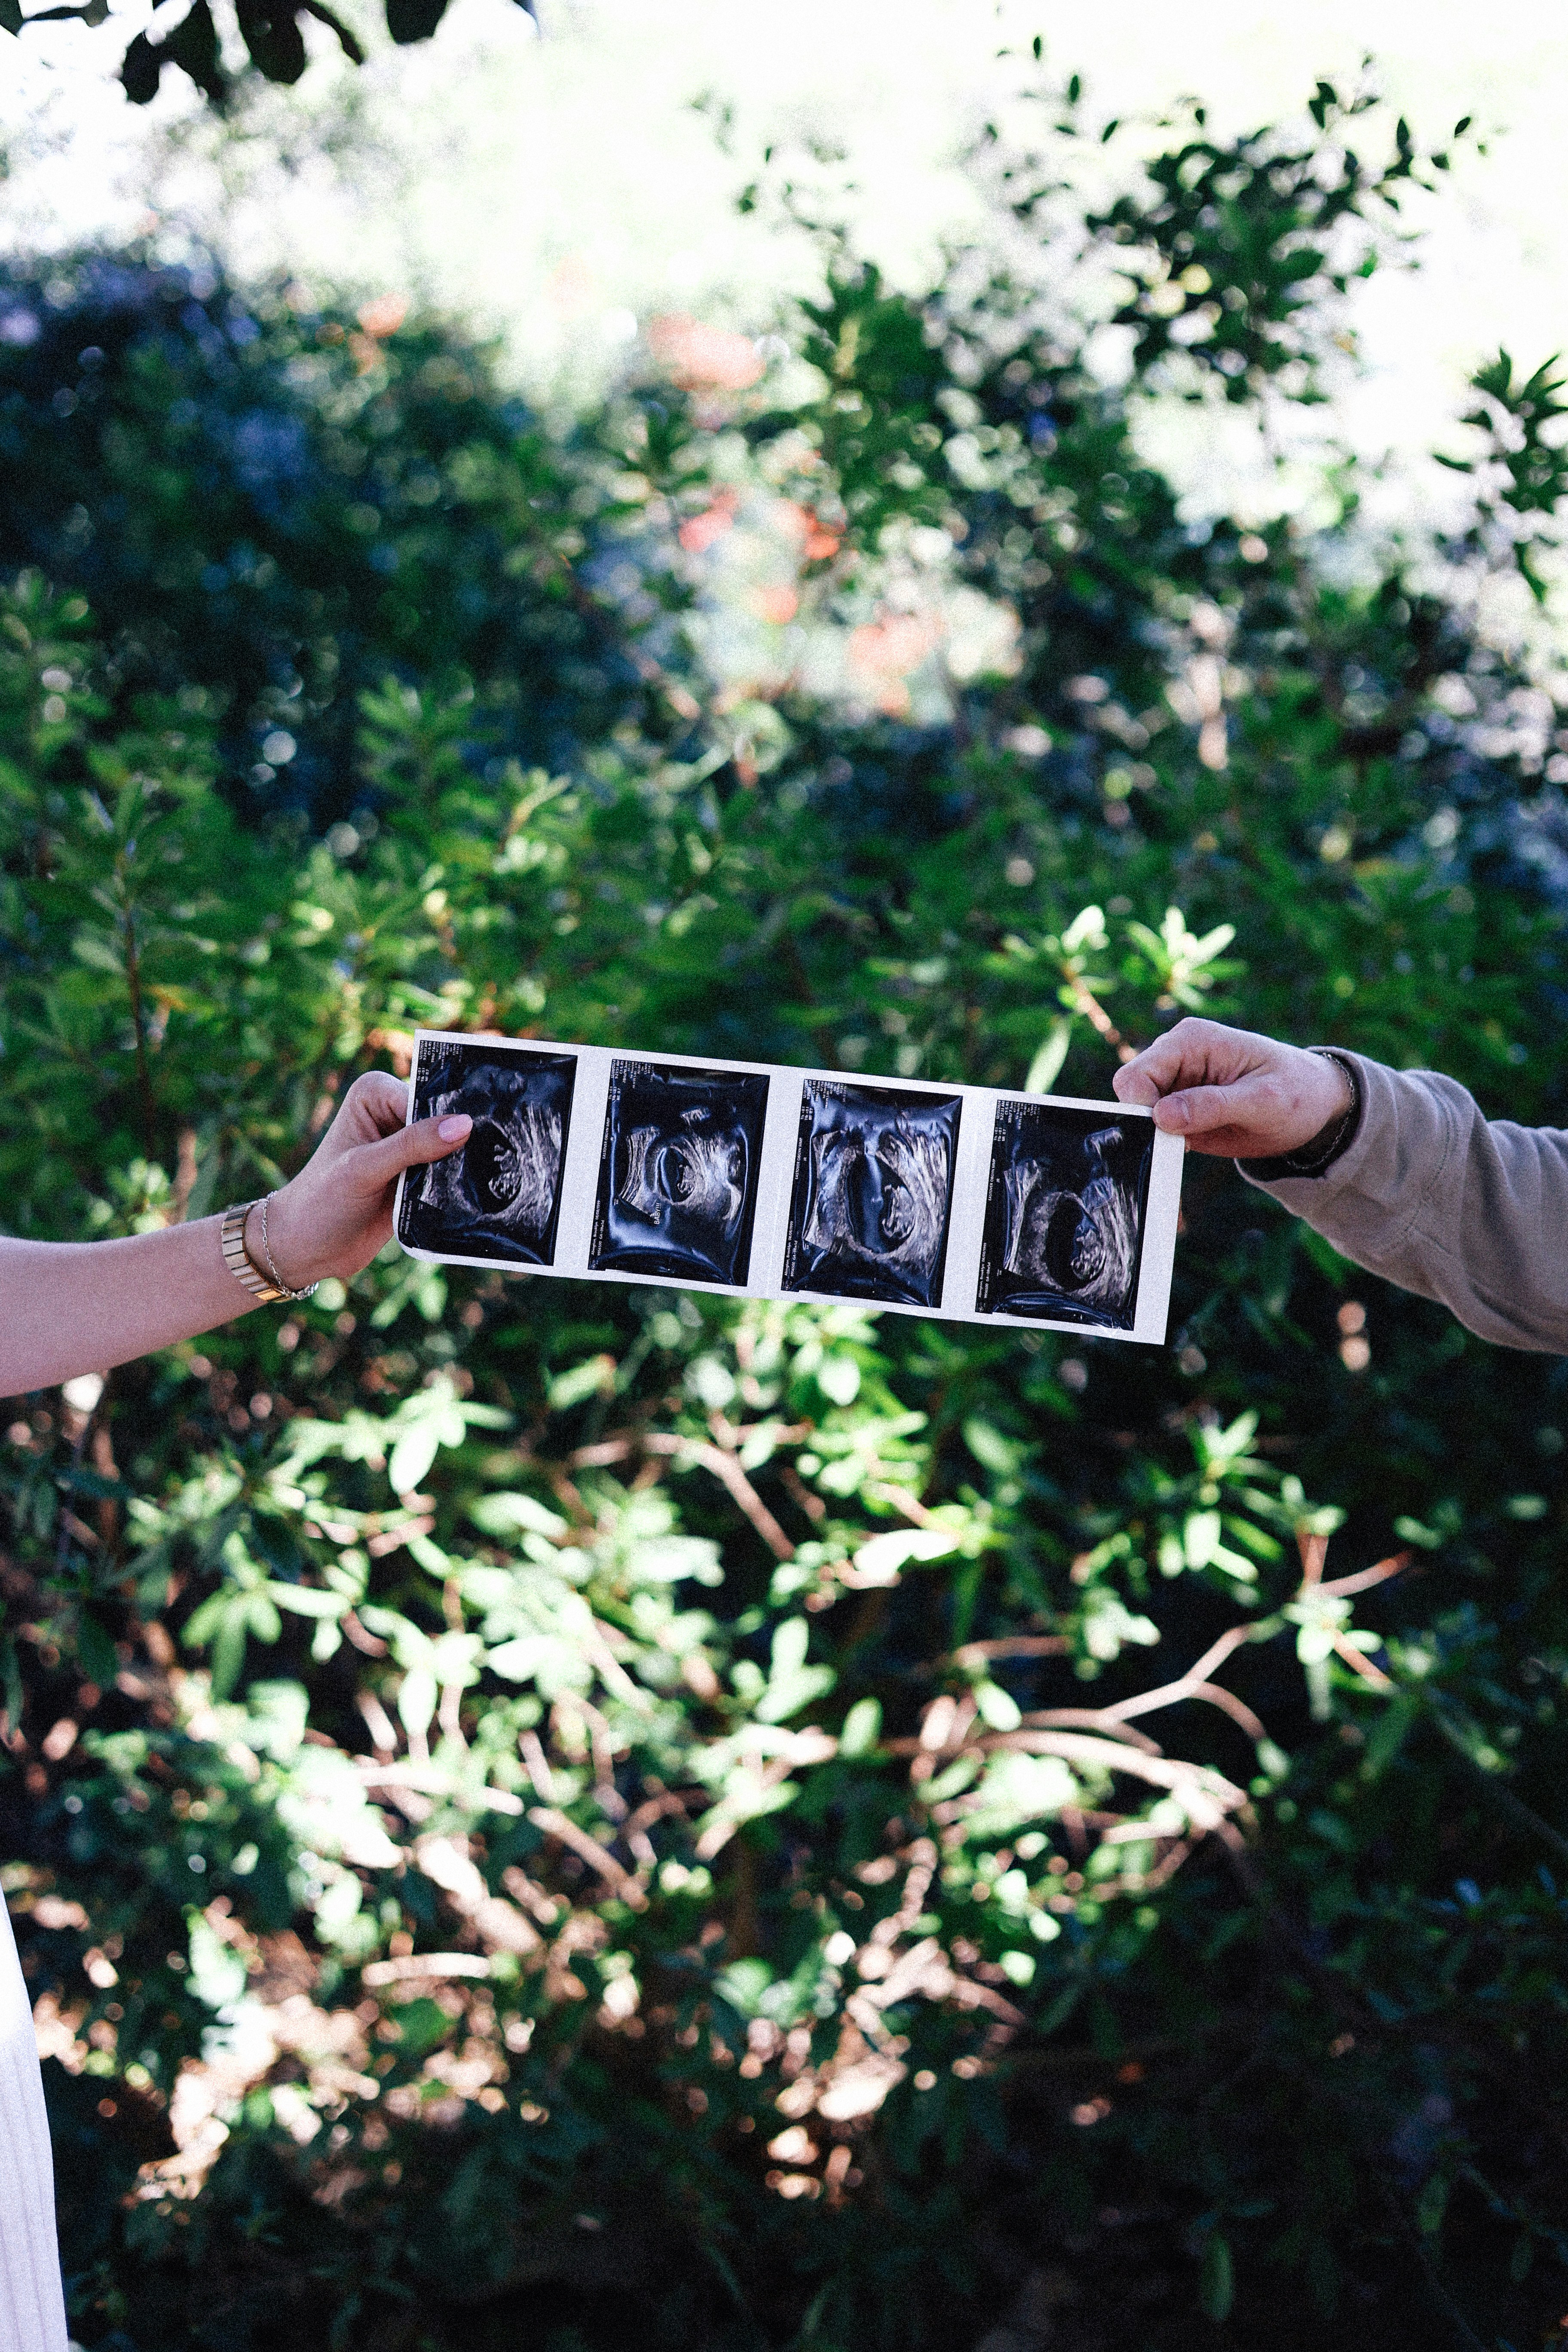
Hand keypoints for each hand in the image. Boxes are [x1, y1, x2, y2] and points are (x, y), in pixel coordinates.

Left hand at [259, 1072, 471, 1289]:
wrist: (309, 1249)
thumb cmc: (321, 1201)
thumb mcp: (364, 1169)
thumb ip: (412, 1145)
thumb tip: (464, 1124)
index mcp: (375, 1094)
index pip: (427, 1097)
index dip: (449, 1116)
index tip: (475, 1137)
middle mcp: (393, 1113)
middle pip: (444, 1119)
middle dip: (462, 1140)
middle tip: (490, 1158)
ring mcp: (409, 1146)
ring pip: (453, 1148)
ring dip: (463, 1165)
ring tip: (484, 1179)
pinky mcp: (419, 1175)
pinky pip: (450, 1173)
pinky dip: (459, 1184)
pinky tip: (475, 1193)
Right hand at [1112, 1017, 1351, 1158]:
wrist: (1316, 1108)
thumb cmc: (1297, 1091)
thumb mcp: (1263, 1100)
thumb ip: (1212, 1105)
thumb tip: (1161, 1116)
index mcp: (1191, 1041)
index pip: (1137, 1075)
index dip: (1142, 1108)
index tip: (1167, 1133)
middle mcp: (1176, 1059)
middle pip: (1131, 1098)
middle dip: (1146, 1129)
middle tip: (1180, 1150)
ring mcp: (1176, 1086)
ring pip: (1139, 1120)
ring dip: (1155, 1146)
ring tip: (1187, 1159)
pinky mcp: (1180, 1112)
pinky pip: (1156, 1135)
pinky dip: (1164, 1155)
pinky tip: (1186, 1166)